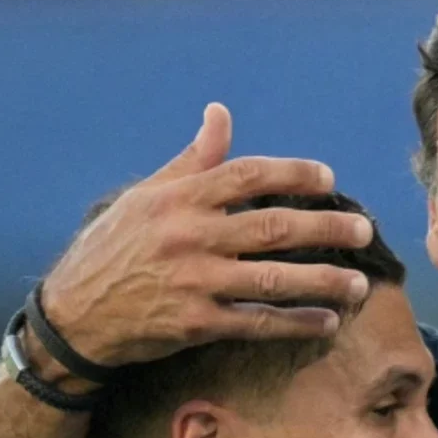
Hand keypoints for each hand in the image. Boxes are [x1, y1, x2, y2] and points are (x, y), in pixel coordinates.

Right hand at [39, 102, 373, 371]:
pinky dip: (297, 323)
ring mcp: (195, 281)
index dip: (292, 174)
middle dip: (325, 228)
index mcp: (179, 198)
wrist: (73, 317)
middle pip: (273, 227)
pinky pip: (258, 323)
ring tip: (360, 285)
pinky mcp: (196, 324)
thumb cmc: (113, 250)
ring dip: (323, 282)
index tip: (328, 178)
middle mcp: (190, 236)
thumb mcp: (145, 197)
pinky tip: (328, 321)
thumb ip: (192, 160)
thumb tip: (220, 113)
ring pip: (274, 279)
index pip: (247, 175)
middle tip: (364, 231)